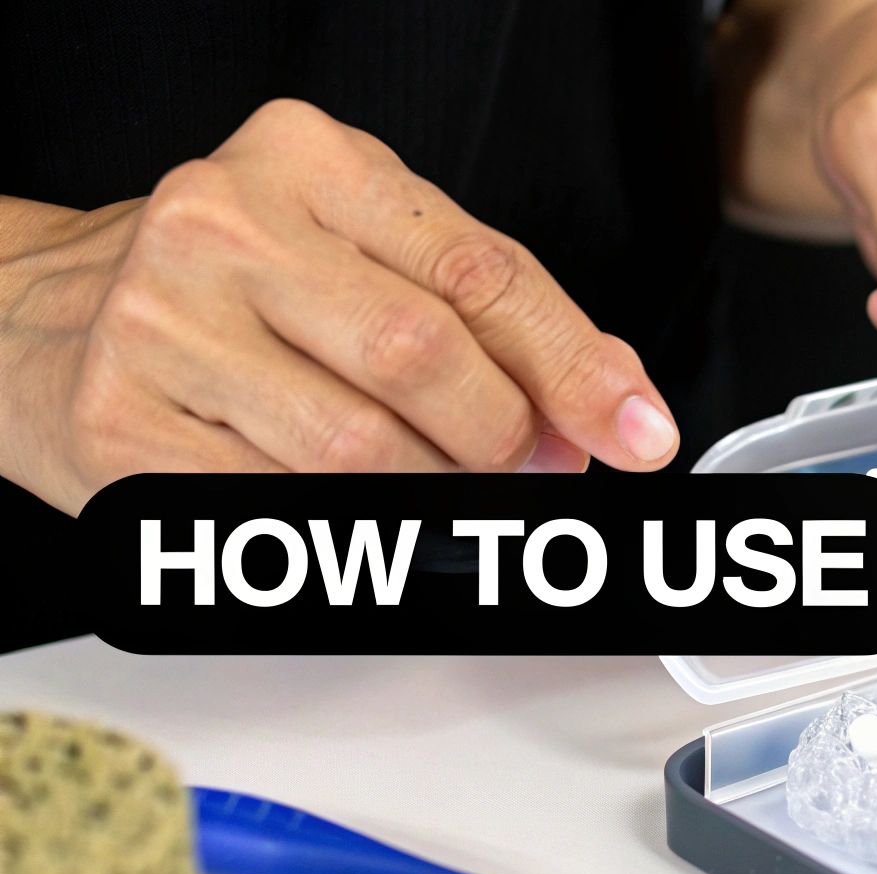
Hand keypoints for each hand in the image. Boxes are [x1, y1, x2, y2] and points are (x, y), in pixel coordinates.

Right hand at [0, 100, 678, 513]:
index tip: (639, 433)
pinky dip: (350, 531)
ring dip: (437, 497)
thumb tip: (608, 409)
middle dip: (503, 438)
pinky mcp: (120, 425)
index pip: (480, 270)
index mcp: (310, 162)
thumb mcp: (368, 254)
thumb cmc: (237, 285)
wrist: (39, 314)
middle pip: (424, 358)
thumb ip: (490, 315)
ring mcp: (160, 325)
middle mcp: (224, 224)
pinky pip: (283, 508)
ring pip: (360, 450)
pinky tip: (355, 512)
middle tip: (528, 469)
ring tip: (444, 491)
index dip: (576, 366)